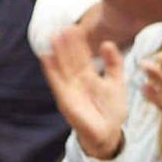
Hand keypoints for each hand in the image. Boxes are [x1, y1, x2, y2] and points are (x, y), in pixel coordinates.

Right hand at [38, 24, 128, 158]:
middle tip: (64, 27)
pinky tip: (46, 58)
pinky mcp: (65, 100)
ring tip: (54, 37)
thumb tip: (107, 42)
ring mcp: (70, 90)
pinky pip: (57, 83)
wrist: (108, 134)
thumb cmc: (111, 110)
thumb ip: (113, 64)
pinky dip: (52, 71)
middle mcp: (76, 81)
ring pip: (63, 68)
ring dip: (58, 53)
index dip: (79, 43)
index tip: (76, 27)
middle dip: (67, 44)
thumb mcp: (116, 82)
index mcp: (88, 77)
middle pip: (70, 59)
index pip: (82, 56)